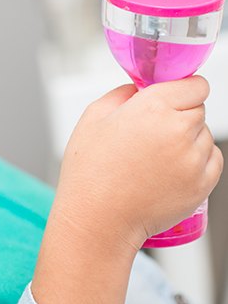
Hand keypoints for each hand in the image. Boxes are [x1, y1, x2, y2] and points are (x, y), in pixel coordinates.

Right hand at [53, 76, 222, 252]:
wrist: (99, 218)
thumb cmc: (90, 171)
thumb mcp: (93, 117)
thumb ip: (121, 94)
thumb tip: (139, 89)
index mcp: (152, 107)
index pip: (195, 85)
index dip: (182, 89)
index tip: (172, 96)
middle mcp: (178, 130)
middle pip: (198, 109)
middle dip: (180, 115)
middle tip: (152, 131)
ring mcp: (193, 159)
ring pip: (205, 135)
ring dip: (188, 139)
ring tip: (156, 156)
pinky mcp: (203, 184)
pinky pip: (212, 161)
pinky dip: (197, 161)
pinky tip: (169, 169)